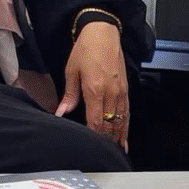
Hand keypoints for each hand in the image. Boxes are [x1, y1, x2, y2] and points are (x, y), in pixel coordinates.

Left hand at [54, 21, 129, 150]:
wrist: (103, 32)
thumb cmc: (86, 49)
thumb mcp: (71, 71)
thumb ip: (69, 95)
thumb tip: (61, 113)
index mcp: (95, 90)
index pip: (95, 121)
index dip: (94, 136)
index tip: (90, 148)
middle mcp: (110, 93)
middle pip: (109, 125)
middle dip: (106, 141)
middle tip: (102, 156)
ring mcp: (120, 92)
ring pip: (120, 121)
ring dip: (117, 138)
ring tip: (115, 153)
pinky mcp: (126, 89)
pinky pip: (127, 113)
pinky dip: (126, 127)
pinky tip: (124, 138)